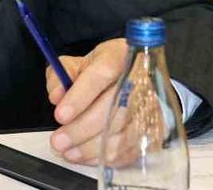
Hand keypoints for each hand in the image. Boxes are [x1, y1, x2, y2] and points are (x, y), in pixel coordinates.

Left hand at [45, 39, 181, 165]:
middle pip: (113, 108)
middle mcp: (140, 79)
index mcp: (118, 56)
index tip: (60, 115)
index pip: (101, 74)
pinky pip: (133, 148)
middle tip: (59, 141)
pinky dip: (107, 157)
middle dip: (81, 129)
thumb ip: (59, 76)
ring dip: (92, 147)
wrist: (135, 77)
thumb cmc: (101, 73)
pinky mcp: (157, 127)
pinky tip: (87, 157)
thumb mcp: (76, 65)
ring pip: (123, 132)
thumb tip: (56, 95)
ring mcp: (152, 104)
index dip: (80, 96)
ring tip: (69, 152)